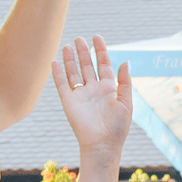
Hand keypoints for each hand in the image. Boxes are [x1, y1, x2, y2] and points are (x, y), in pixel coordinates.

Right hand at [52, 37, 132, 159]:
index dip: (101, 50)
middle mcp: (94, 90)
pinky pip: (62, 85)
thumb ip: (125, 81)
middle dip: (84, 52)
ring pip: (74, 73)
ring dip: (70, 60)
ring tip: (67, 45)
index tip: (96, 37)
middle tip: (79, 38)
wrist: (102, 144)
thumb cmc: (118, 127)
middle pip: (87, 66)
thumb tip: (125, 61)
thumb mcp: (126, 102)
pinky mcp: (69, 102)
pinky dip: (57, 74)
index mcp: (109, 89)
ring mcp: (81, 96)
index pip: (104, 64)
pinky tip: (54, 62)